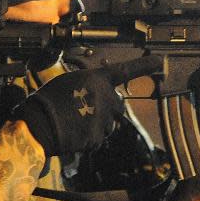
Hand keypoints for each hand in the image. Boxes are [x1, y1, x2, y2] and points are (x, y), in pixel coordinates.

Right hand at [12, 56, 160, 155]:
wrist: (39, 124)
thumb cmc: (49, 100)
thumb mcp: (68, 81)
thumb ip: (88, 86)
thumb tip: (93, 94)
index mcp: (97, 80)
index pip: (125, 70)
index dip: (143, 65)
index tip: (159, 61)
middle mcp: (105, 97)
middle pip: (118, 106)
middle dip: (108, 110)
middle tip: (87, 112)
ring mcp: (103, 119)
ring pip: (109, 125)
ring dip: (98, 125)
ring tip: (76, 123)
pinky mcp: (98, 137)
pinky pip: (98, 139)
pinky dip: (88, 139)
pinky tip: (74, 134)